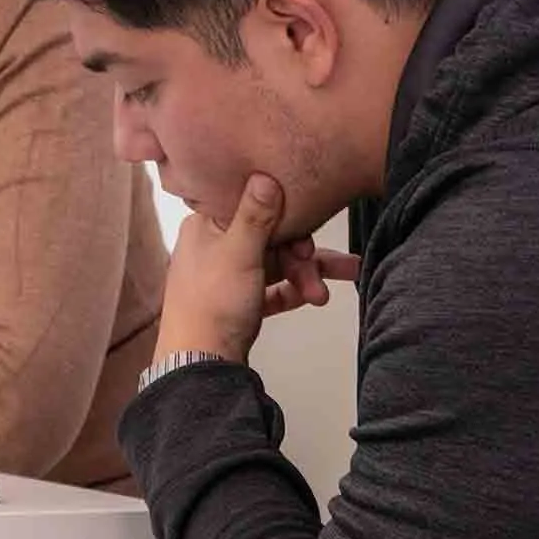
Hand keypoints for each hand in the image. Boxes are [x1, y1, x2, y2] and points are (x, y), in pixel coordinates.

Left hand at [154, 173, 361, 363]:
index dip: (286, 215)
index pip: (252, 206)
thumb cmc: (211, 306)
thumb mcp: (239, 252)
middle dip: (305, 255)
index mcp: (206, 225)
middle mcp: (214, 246)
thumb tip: (263, 173)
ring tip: (330, 291)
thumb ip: (256, 214)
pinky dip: (292, 291)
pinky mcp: (237, 303)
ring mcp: (225, 276)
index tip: (310, 226)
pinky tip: (314, 298)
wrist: (200, 364)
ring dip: (304, 275)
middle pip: (270, 237)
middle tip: (337, 268)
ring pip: (275, 264)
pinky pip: (271, 289)